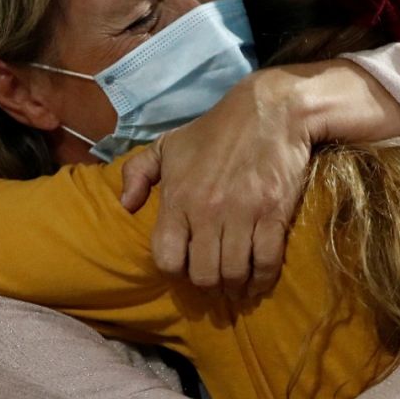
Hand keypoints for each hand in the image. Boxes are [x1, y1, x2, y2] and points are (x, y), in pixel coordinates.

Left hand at [119, 70, 311, 297]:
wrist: (269, 111)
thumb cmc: (214, 131)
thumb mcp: (166, 144)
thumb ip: (137, 173)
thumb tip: (126, 205)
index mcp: (178, 199)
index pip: (166, 257)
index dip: (175, 271)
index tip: (186, 267)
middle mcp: (206, 211)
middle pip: (203, 274)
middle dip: (207, 285)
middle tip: (215, 281)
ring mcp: (242, 215)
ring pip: (234, 273)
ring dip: (235, 287)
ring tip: (236, 286)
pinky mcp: (273, 214)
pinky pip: (266, 262)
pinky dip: (262, 279)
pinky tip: (258, 281)